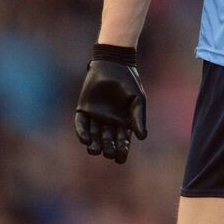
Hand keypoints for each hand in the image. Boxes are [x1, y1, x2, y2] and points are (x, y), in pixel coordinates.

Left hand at [74, 45, 146, 163]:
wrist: (114, 64)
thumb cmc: (129, 81)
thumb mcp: (138, 100)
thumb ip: (138, 118)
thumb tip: (142, 138)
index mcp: (123, 120)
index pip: (122, 140)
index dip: (122, 150)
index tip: (121, 159)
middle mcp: (109, 121)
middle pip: (107, 140)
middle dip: (108, 149)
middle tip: (109, 153)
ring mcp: (95, 116)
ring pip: (93, 135)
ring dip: (94, 144)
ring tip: (95, 150)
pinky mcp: (84, 109)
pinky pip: (81, 124)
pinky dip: (82, 133)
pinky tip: (85, 140)